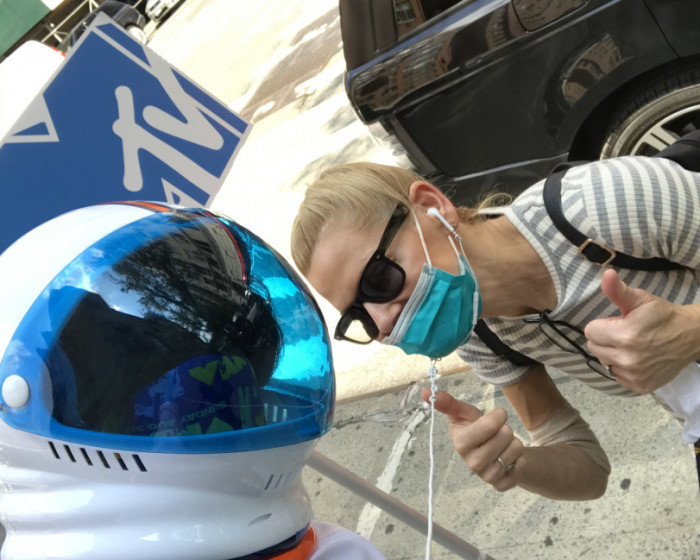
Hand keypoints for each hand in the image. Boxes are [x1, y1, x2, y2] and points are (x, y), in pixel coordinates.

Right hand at [422, 388, 523, 491]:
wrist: (489, 452)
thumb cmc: (474, 429)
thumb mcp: (463, 413)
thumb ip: (447, 403)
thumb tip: (424, 391)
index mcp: (461, 443)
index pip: (489, 425)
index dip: (498, 416)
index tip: (497, 414)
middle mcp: (472, 463)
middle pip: (506, 434)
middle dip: (505, 428)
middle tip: (496, 433)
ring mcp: (487, 476)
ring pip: (516, 448)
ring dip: (514, 442)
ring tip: (502, 444)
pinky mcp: (502, 485)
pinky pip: (521, 466)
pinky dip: (520, 459)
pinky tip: (509, 459)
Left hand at [585, 268, 698, 392]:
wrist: (690, 336)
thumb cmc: (662, 315)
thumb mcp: (640, 299)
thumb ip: (618, 290)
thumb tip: (606, 274)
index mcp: (624, 336)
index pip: (590, 331)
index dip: (602, 325)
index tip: (618, 322)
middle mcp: (627, 359)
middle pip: (594, 348)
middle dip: (604, 339)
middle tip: (625, 333)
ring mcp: (633, 375)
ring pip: (604, 363)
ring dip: (612, 354)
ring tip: (631, 346)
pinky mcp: (640, 386)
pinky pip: (617, 376)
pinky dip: (622, 368)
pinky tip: (636, 359)